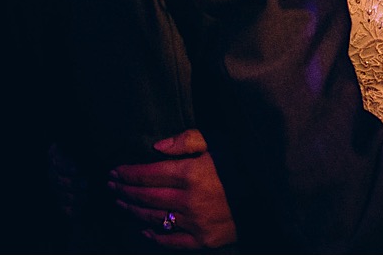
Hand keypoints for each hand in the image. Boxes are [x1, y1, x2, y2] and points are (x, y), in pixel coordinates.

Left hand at [108, 129, 236, 249]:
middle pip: (147, 198)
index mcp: (191, 173)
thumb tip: (156, 147)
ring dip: (134, 211)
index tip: (114, 171)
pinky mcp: (204, 240)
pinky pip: (173, 242)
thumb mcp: (218, 141)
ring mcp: (195, 224)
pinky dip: (155, 237)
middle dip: (125, 191)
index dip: (128, 173)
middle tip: (111, 186)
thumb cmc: (244, 163)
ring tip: (121, 203)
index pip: (149, 174)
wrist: (272, 194)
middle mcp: (189, 200)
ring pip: (155, 219)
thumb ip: (186, 140)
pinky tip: (143, 230)